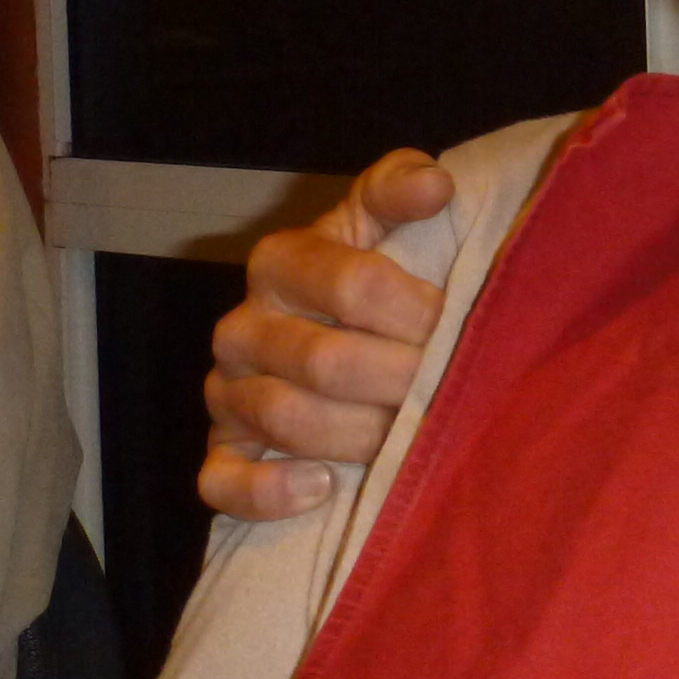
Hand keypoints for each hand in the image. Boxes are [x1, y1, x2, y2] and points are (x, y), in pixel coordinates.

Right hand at [200, 149, 451, 519]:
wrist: (327, 337)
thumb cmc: (368, 279)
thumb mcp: (379, 222)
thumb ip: (399, 189)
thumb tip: (434, 186)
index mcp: (279, 262)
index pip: (352, 283)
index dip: (417, 310)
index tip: (459, 324)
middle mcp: (241, 327)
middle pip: (324, 360)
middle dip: (400, 380)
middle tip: (451, 392)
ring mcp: (225, 393)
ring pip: (284, 419)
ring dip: (360, 436)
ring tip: (413, 438)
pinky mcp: (220, 454)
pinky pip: (221, 483)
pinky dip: (271, 492)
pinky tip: (325, 485)